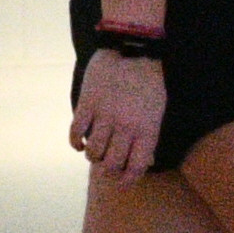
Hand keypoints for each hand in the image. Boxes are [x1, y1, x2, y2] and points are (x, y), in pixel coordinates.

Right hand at [70, 51, 166, 184]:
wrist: (132, 49)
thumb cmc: (149, 81)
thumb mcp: (159, 110)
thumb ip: (149, 135)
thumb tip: (144, 161)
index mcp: (146, 130)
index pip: (136, 166)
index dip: (127, 180)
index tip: (121, 183)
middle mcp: (125, 127)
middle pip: (111, 163)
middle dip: (107, 172)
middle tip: (105, 170)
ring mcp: (105, 116)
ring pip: (93, 151)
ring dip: (92, 158)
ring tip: (94, 154)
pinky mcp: (87, 103)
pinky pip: (76, 132)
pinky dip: (75, 143)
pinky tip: (79, 144)